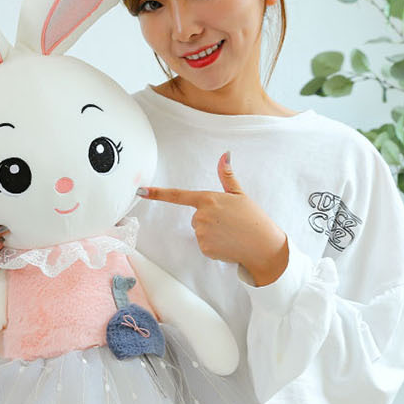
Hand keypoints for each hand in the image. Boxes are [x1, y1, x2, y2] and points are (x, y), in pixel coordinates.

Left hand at [138, 153, 288, 286]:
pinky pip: (204, 245)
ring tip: (230, 233)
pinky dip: (214, 246)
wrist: (263, 246)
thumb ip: (227, 176)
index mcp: (208, 199)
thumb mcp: (240, 194)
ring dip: (212, 233)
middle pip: (196, 216)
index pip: (178, 195)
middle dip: (209, 219)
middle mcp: (201, 215)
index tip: (140, 191)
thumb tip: (224, 155)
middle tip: (229, 222)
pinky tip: (228, 244)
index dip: (158, 193)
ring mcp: (202, 233)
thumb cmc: (253, 219)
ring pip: (200, 231)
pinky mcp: (204, 248)